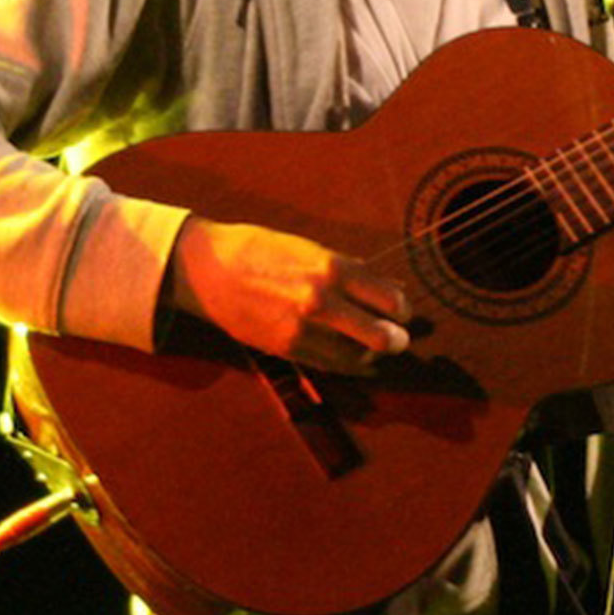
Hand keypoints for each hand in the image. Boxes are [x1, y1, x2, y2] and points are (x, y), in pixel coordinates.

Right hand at [167, 219, 418, 374]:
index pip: (390, 300)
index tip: (401, 311)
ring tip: (369, 346)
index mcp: (332, 269)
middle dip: (397, 339)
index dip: (403, 309)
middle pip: (382, 336)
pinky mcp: (288, 349)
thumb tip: (391, 287)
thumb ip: (352, 272)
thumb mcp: (311, 250)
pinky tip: (348, 354)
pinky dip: (346, 363)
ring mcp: (304, 329)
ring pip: (358, 357)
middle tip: (398, 337)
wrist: (210, 270)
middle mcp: (322, 301)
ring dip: (370, 354)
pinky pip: (331, 364)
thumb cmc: (263, 251)